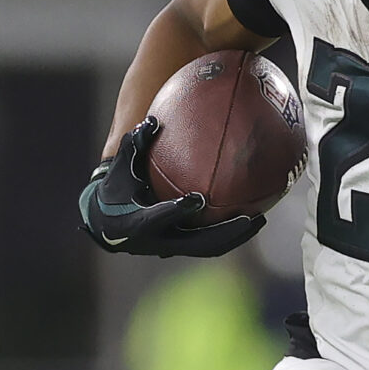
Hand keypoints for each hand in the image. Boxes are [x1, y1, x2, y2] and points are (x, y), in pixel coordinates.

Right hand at [77, 118, 263, 257]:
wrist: (109, 222)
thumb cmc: (117, 187)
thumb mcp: (122, 166)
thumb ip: (135, 143)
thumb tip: (152, 120)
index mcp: (137, 223)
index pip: (158, 219)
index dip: (177, 211)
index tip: (197, 200)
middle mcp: (157, 242)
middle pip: (194, 243)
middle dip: (222, 233)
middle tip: (247, 218)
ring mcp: (171, 248)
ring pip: (207, 248)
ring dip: (234, 237)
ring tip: (259, 220)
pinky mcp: (182, 248)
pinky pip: (210, 244)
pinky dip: (230, 235)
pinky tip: (252, 219)